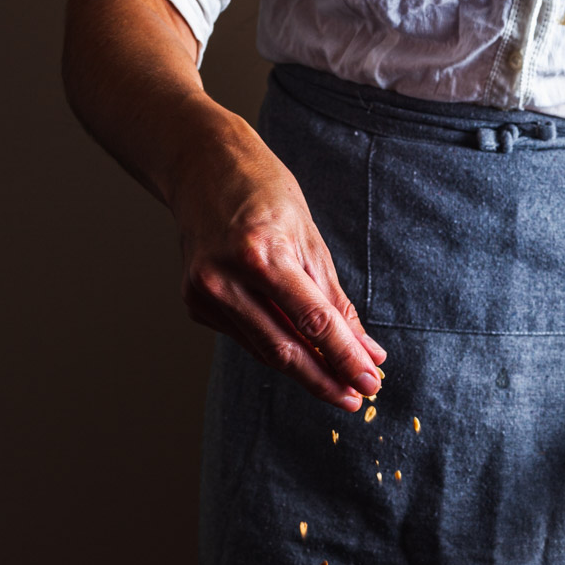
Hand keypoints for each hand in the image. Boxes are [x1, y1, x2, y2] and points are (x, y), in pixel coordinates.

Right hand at [172, 109, 385, 410]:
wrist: (200, 164)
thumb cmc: (261, 191)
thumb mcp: (309, 239)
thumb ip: (335, 301)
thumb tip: (364, 350)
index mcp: (260, 254)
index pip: (312, 322)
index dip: (344, 357)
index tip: (369, 382)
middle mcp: (226, 278)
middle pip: (285, 349)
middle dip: (325, 380)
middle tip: (355, 399)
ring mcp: (205, 293)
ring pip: (265, 350)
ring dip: (305, 371)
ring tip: (336, 384)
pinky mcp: (195, 303)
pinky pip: (247, 337)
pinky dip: (275, 346)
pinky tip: (295, 349)